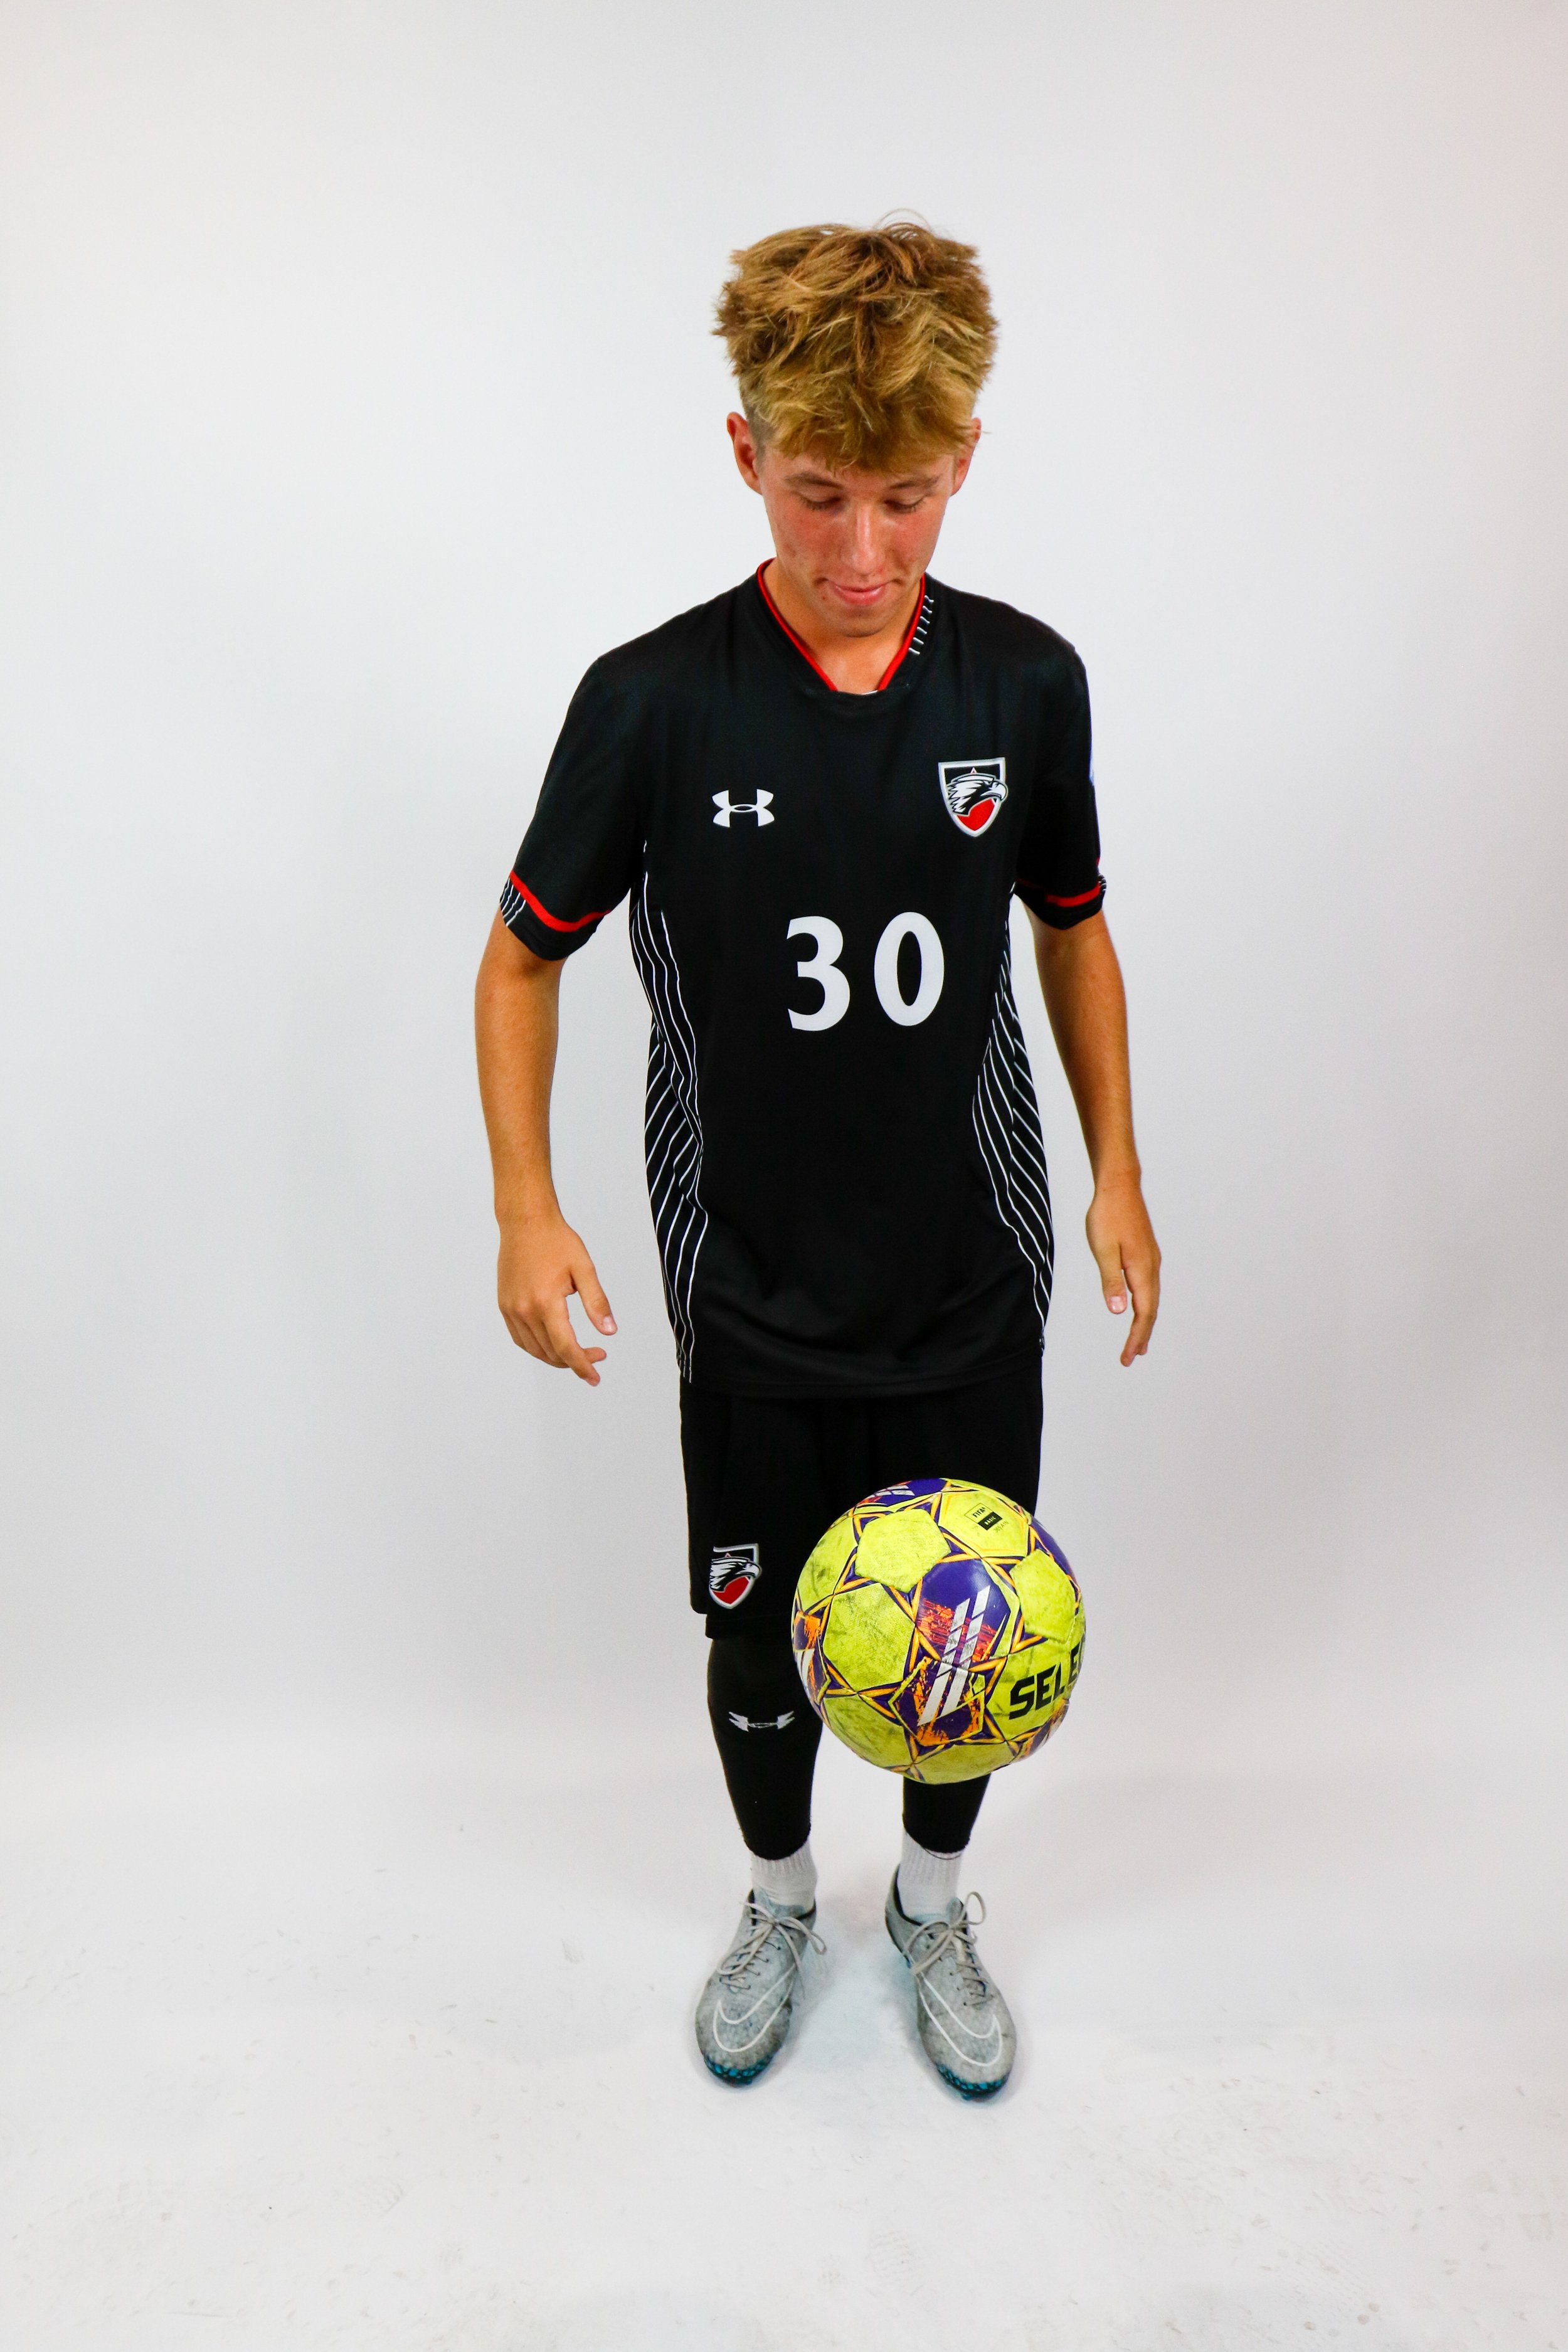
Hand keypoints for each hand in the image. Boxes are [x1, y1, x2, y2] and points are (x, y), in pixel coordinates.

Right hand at [496, 1211, 616, 1384]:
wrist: (525, 1222)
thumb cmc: (556, 1240)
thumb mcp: (584, 1269)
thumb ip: (597, 1303)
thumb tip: (609, 1331)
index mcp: (546, 1302)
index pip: (566, 1348)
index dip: (583, 1366)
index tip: (596, 1376)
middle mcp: (524, 1310)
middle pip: (551, 1353)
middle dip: (576, 1361)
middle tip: (598, 1354)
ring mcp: (511, 1309)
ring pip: (535, 1350)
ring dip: (557, 1358)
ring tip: (578, 1353)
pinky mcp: (504, 1306)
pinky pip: (520, 1339)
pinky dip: (537, 1348)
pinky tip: (553, 1344)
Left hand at [1085, 1173, 1160, 1365]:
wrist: (1119, 1186)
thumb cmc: (1107, 1215)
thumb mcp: (1103, 1250)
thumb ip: (1111, 1281)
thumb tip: (1119, 1312)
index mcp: (1142, 1270)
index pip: (1143, 1312)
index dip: (1136, 1337)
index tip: (1128, 1357)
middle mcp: (1151, 1267)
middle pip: (1150, 1309)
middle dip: (1142, 1335)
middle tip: (1132, 1357)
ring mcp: (1151, 1259)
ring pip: (1151, 1298)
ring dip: (1145, 1321)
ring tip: (1138, 1341)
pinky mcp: (1146, 1253)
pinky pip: (1148, 1286)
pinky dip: (1144, 1303)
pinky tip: (1137, 1305)